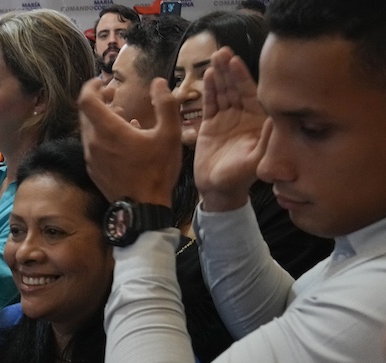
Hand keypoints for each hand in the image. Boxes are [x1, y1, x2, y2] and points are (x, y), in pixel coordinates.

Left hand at [79, 77, 180, 204]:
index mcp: (108, 130)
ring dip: (101, 118)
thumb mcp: (170, 134)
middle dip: (98, 99)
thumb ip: (165, 104)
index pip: (86, 99)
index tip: (104, 81)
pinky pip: (92, 144)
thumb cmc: (157, 171)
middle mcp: (93, 142)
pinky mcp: (93, 169)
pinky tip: (122, 138)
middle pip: (85, 112)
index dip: (92, 86)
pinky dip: (102, 134)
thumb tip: (158, 82)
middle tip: (115, 95)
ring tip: (122, 115)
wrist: (143, 208)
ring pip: (88, 129)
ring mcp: (91, 157)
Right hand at [194, 48, 267, 210]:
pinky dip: (208, 90)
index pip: (252, 94)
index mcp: (257, 122)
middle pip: (236, 88)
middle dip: (229, 70)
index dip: (244, 77)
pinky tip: (207, 75)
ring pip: (223, 92)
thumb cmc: (240, 179)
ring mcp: (227, 119)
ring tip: (214, 57)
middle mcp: (243, 117)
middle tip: (223, 52)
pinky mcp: (211, 125)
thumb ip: (266, 139)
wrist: (217, 190)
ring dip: (218, 75)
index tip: (237, 63)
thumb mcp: (257, 161)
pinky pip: (210, 103)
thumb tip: (276, 116)